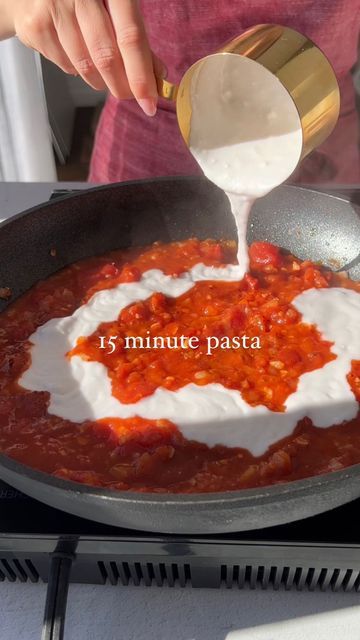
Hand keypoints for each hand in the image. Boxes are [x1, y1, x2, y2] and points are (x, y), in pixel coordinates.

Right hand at [1, 0, 160, 115]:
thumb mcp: (113, 6)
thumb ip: (135, 37)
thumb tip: (157, 76)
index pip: (130, 36)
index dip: (141, 74)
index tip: (149, 101)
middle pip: (106, 55)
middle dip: (121, 85)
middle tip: (129, 96)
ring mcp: (52, 7)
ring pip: (84, 65)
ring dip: (100, 80)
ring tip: (104, 76)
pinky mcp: (35, 26)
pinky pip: (65, 64)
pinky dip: (77, 70)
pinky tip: (77, 56)